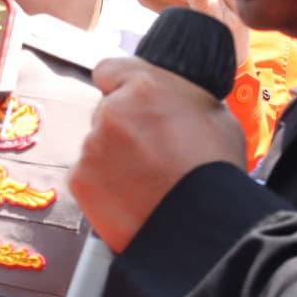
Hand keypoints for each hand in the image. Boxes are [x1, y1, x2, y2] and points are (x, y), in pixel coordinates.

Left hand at [73, 59, 245, 252]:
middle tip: (150, 155)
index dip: (121, 88)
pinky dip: (104, 188)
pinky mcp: (80, 180)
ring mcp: (92, 146)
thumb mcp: (213, 112)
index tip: (129, 104)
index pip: (109, 70)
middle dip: (122, 130)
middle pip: (105, 113)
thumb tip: (170, 99)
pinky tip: (133, 198)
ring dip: (113, 160)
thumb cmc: (215, 171)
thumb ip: (179, 97)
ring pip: (96, 147)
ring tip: (147, 183)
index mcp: (145, 86)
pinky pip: (88, 177)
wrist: (201, 226)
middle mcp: (111, 111)